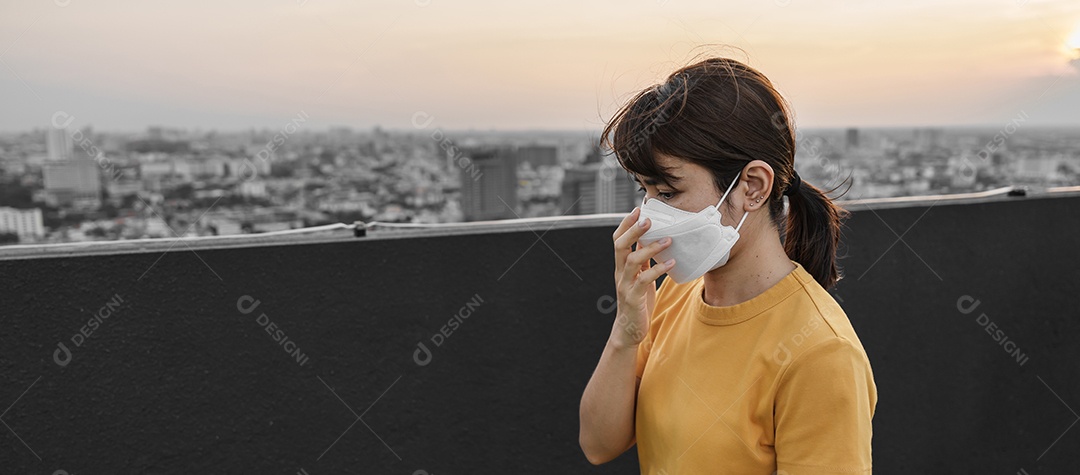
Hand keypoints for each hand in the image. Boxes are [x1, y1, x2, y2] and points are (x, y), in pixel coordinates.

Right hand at [610, 207, 673, 348]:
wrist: (629, 330)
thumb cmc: (637, 301)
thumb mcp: (640, 278)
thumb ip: (643, 261)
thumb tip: (652, 241)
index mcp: (620, 266)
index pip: (617, 240)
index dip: (625, 224)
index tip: (637, 210)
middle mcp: (619, 273)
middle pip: (620, 246)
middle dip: (633, 230)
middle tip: (648, 219)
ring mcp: (625, 285)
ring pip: (633, 261)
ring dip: (650, 248)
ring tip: (668, 240)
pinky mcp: (633, 298)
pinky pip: (644, 280)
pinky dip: (658, 269)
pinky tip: (672, 263)